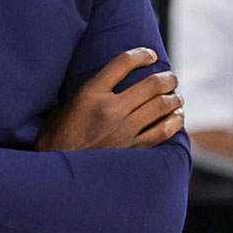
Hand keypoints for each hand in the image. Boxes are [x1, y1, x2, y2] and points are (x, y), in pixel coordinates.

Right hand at [37, 48, 182, 151]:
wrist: (57, 178)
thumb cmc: (55, 143)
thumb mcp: (58, 111)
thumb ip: (77, 96)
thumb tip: (87, 83)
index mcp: (89, 95)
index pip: (122, 63)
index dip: (141, 54)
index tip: (150, 55)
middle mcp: (110, 110)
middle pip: (150, 84)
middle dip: (166, 78)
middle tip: (171, 77)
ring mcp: (124, 131)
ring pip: (161, 106)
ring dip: (174, 98)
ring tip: (176, 96)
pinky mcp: (133, 151)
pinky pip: (163, 132)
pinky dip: (174, 122)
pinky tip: (177, 117)